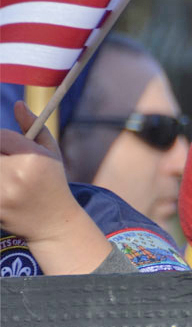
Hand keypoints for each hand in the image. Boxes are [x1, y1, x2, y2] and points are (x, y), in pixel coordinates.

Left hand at [1, 101, 112, 273]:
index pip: (1, 136)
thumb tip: (17, 104)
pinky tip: (6, 187)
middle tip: (7, 159)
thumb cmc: (51, 180)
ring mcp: (2, 195)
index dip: (1, 139)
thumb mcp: (51, 152)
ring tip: (7, 172)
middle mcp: (16, 176)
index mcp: (33, 158)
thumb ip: (34, 126)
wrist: (52, 222)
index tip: (5, 145)